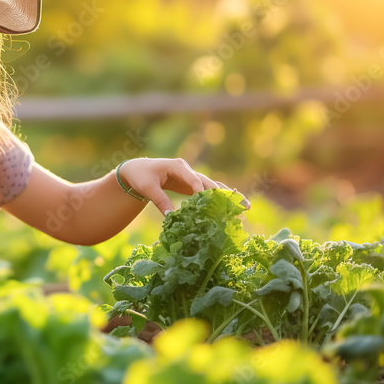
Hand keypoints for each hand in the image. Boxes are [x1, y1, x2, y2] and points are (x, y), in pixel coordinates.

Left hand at [118, 157, 249, 214]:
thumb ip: (159, 200)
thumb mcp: (148, 188)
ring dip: (227, 197)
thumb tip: (171, 217)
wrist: (138, 170)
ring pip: (212, 187)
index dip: (202, 190)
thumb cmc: (141, 176)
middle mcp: (188, 170)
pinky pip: (207, 192)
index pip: (194, 179)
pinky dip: (218, 199)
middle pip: (209, 182)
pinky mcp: (191, 186)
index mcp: (178, 166)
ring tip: (245, 206)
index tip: (211, 202)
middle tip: (241, 204)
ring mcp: (191, 178)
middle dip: (225, 194)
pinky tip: (231, 209)